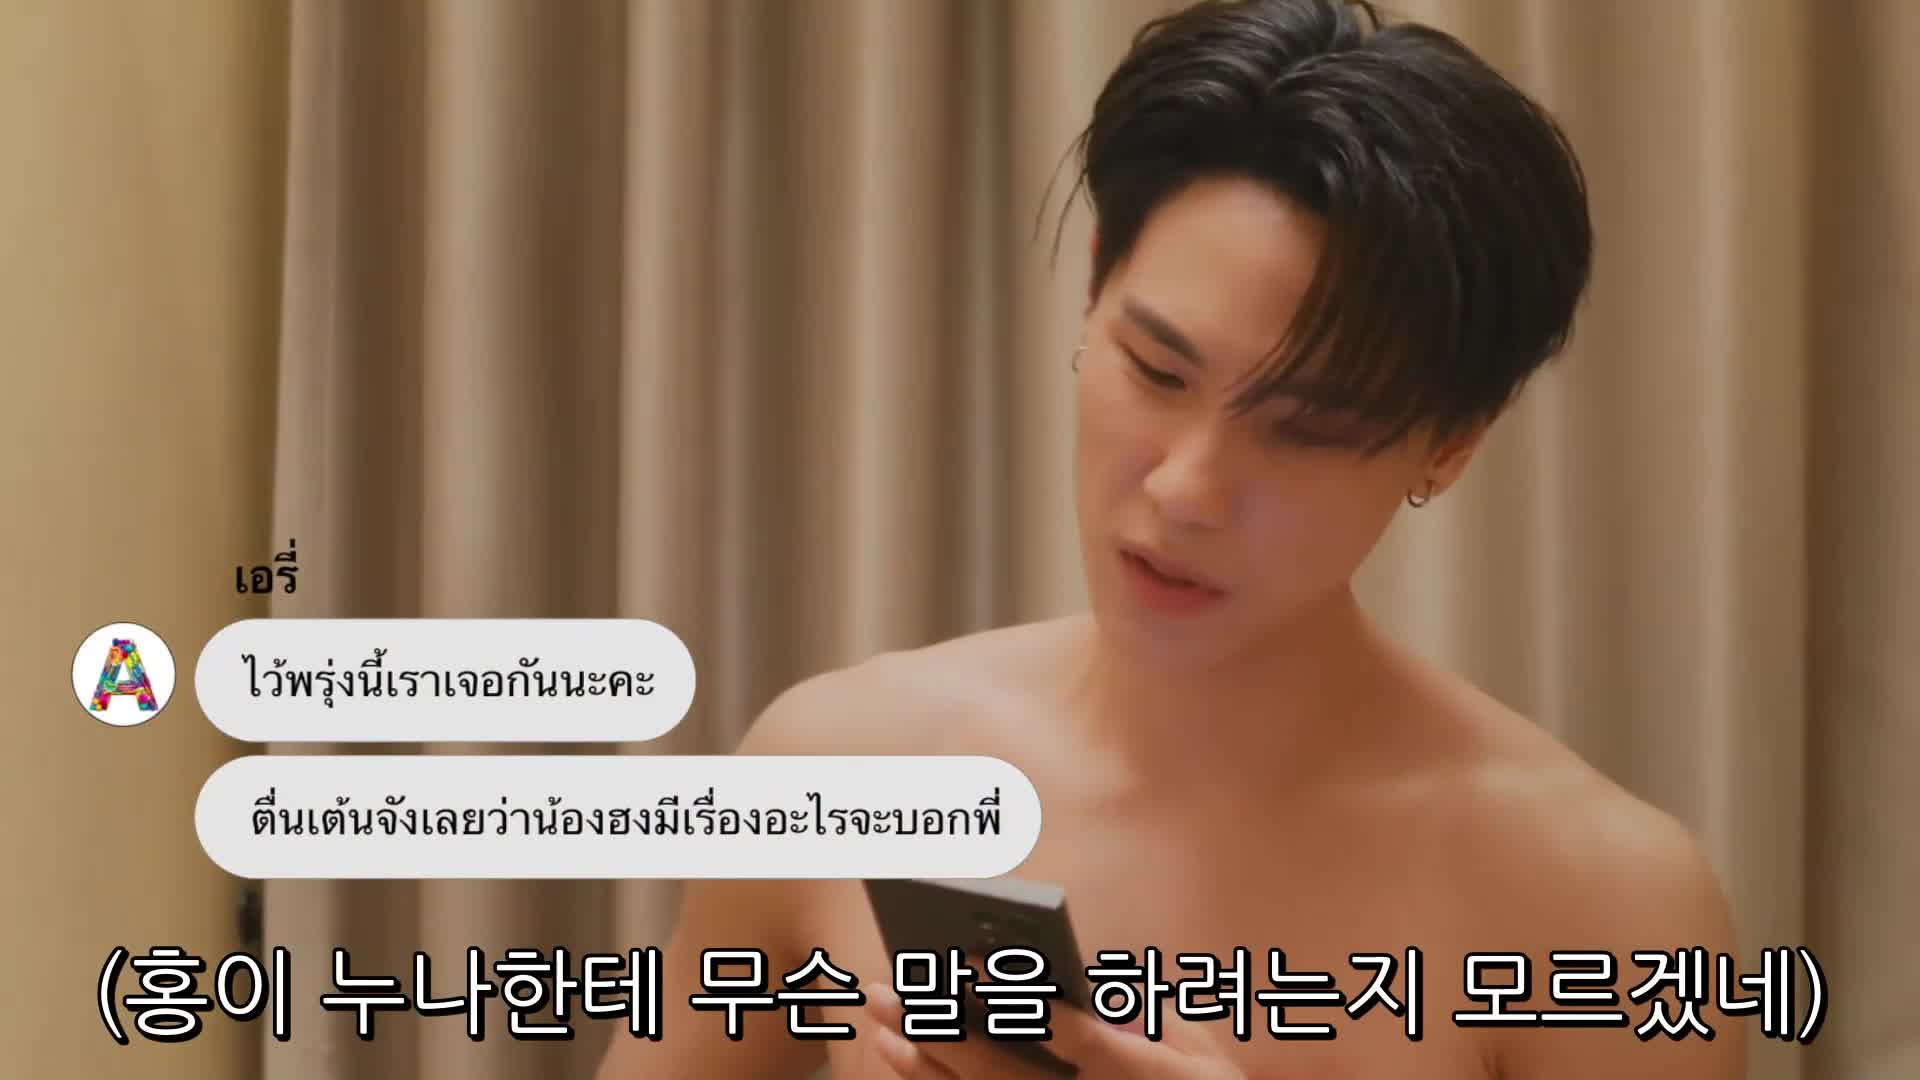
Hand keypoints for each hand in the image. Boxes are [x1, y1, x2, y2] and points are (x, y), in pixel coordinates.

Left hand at [862, 988, 1245, 1078]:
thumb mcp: (1202, 1054)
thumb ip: (1152, 1014)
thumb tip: (1095, 980)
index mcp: (1137, 1076)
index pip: (1072, 1036)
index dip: (1018, 997)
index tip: (970, 961)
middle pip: (1003, 1075)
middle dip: (942, 1029)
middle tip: (894, 991)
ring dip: (924, 1064)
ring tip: (883, 1025)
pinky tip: (901, 1057)